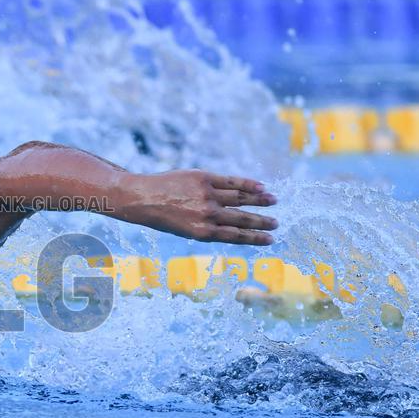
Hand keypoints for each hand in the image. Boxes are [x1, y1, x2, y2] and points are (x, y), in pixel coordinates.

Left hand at [117, 170, 277, 244]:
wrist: (141, 198)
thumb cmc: (162, 216)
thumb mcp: (185, 229)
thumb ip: (208, 227)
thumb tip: (234, 225)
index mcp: (202, 232)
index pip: (236, 236)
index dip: (255, 238)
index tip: (270, 239)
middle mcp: (207, 215)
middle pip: (242, 218)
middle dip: (262, 222)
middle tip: (277, 223)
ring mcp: (206, 195)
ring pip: (241, 198)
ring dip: (260, 200)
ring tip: (273, 201)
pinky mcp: (204, 178)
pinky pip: (232, 181)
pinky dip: (248, 184)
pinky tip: (260, 186)